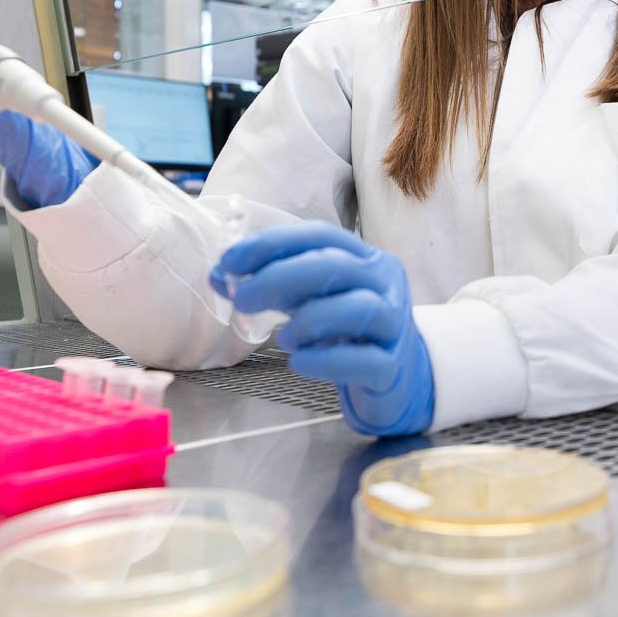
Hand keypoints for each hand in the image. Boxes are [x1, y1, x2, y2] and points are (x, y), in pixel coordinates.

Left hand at [214, 223, 433, 436]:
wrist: (395, 380)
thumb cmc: (349, 333)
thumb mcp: (312, 301)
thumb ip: (273, 285)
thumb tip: (222, 275)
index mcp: (366, 259)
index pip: (319, 236)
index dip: (273, 243)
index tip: (230, 260)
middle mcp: (385, 284)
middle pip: (335, 266)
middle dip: (279, 277)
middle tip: (243, 299)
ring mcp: (394, 325)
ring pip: (357, 307)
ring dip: (308, 319)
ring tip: (284, 338)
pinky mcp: (392, 366)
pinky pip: (362, 359)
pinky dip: (325, 361)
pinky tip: (299, 363)